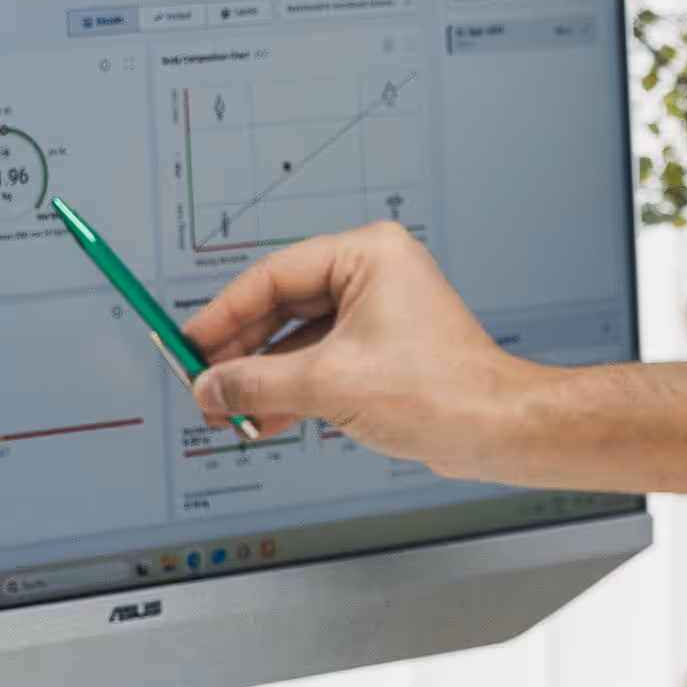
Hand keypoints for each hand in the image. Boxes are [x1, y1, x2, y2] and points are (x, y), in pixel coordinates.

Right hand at [182, 224, 524, 474]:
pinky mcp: (383, 349)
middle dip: (241, 352)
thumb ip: (257, 382)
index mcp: (368, 256)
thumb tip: (210, 386)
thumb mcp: (328, 384)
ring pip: (298, 338)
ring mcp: (380, 313)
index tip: (190, 343)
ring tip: (227, 410)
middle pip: (282, 305)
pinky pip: (321, 360)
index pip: (273, 275)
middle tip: (204, 383)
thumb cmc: (442, 391)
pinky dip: (291, 389)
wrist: (496, 430)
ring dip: (262, 377)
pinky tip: (261, 417)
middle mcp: (374, 275)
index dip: (224, 314)